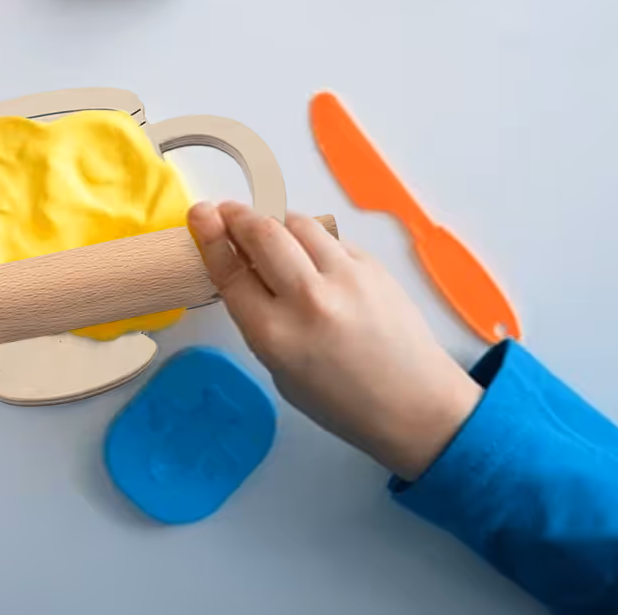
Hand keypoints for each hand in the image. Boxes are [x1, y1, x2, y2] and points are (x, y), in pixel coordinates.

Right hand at [188, 203, 481, 479]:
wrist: (416, 406)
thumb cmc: (339, 401)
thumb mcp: (280, 369)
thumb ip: (258, 316)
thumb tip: (243, 265)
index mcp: (275, 335)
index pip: (230, 270)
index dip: (210, 237)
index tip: (200, 214)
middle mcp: (308, 299)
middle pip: (261, 233)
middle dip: (237, 215)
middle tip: (226, 212)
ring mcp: (345, 277)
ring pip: (297, 224)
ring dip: (274, 220)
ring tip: (267, 230)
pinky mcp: (372, 265)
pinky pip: (329, 238)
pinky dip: (311, 240)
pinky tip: (309, 256)